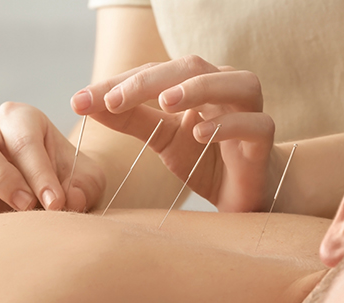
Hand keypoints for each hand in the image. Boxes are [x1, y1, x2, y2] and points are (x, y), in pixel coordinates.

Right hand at [0, 102, 104, 220]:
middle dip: (1, 178)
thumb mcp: (87, 182)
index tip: (55, 203)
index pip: (24, 140)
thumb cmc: (69, 184)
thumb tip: (68, 197)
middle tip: (25, 207)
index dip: (39, 173)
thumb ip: (82, 187)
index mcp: (23, 120)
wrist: (49, 198)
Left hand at [70, 55, 277, 211]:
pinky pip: (251, 123)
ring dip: (196, 89)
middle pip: (189, 67)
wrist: (244, 193)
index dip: (118, 84)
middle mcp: (224, 86)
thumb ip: (131, 119)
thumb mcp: (162, 139)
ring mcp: (249, 109)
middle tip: (113, 101)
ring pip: (231, 83)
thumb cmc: (206, 160)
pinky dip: (225, 125)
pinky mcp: (264, 136)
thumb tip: (84, 102)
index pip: (154, 73)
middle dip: (148, 82)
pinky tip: (199, 134)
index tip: (80, 101)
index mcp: (196, 83)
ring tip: (164, 103)